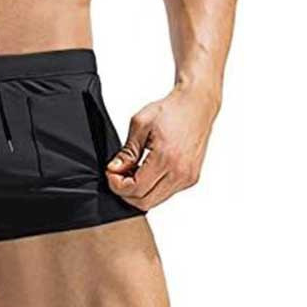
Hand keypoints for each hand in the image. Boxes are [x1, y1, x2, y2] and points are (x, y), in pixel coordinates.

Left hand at [105, 87, 217, 209]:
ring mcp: (188, 178)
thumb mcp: (140, 124)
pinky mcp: (191, 179)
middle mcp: (180, 173)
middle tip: (116, 175)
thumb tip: (114, 169)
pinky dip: (151, 188)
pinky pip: (166, 193)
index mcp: (166, 158)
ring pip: (156, 200)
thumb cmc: (171, 111)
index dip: (117, 185)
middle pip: (145, 201)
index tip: (110, 173)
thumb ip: (127, 151)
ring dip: (138, 191)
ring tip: (130, 172)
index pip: (136, 188)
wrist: (196, 106)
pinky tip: (144, 172)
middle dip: (125, 192)